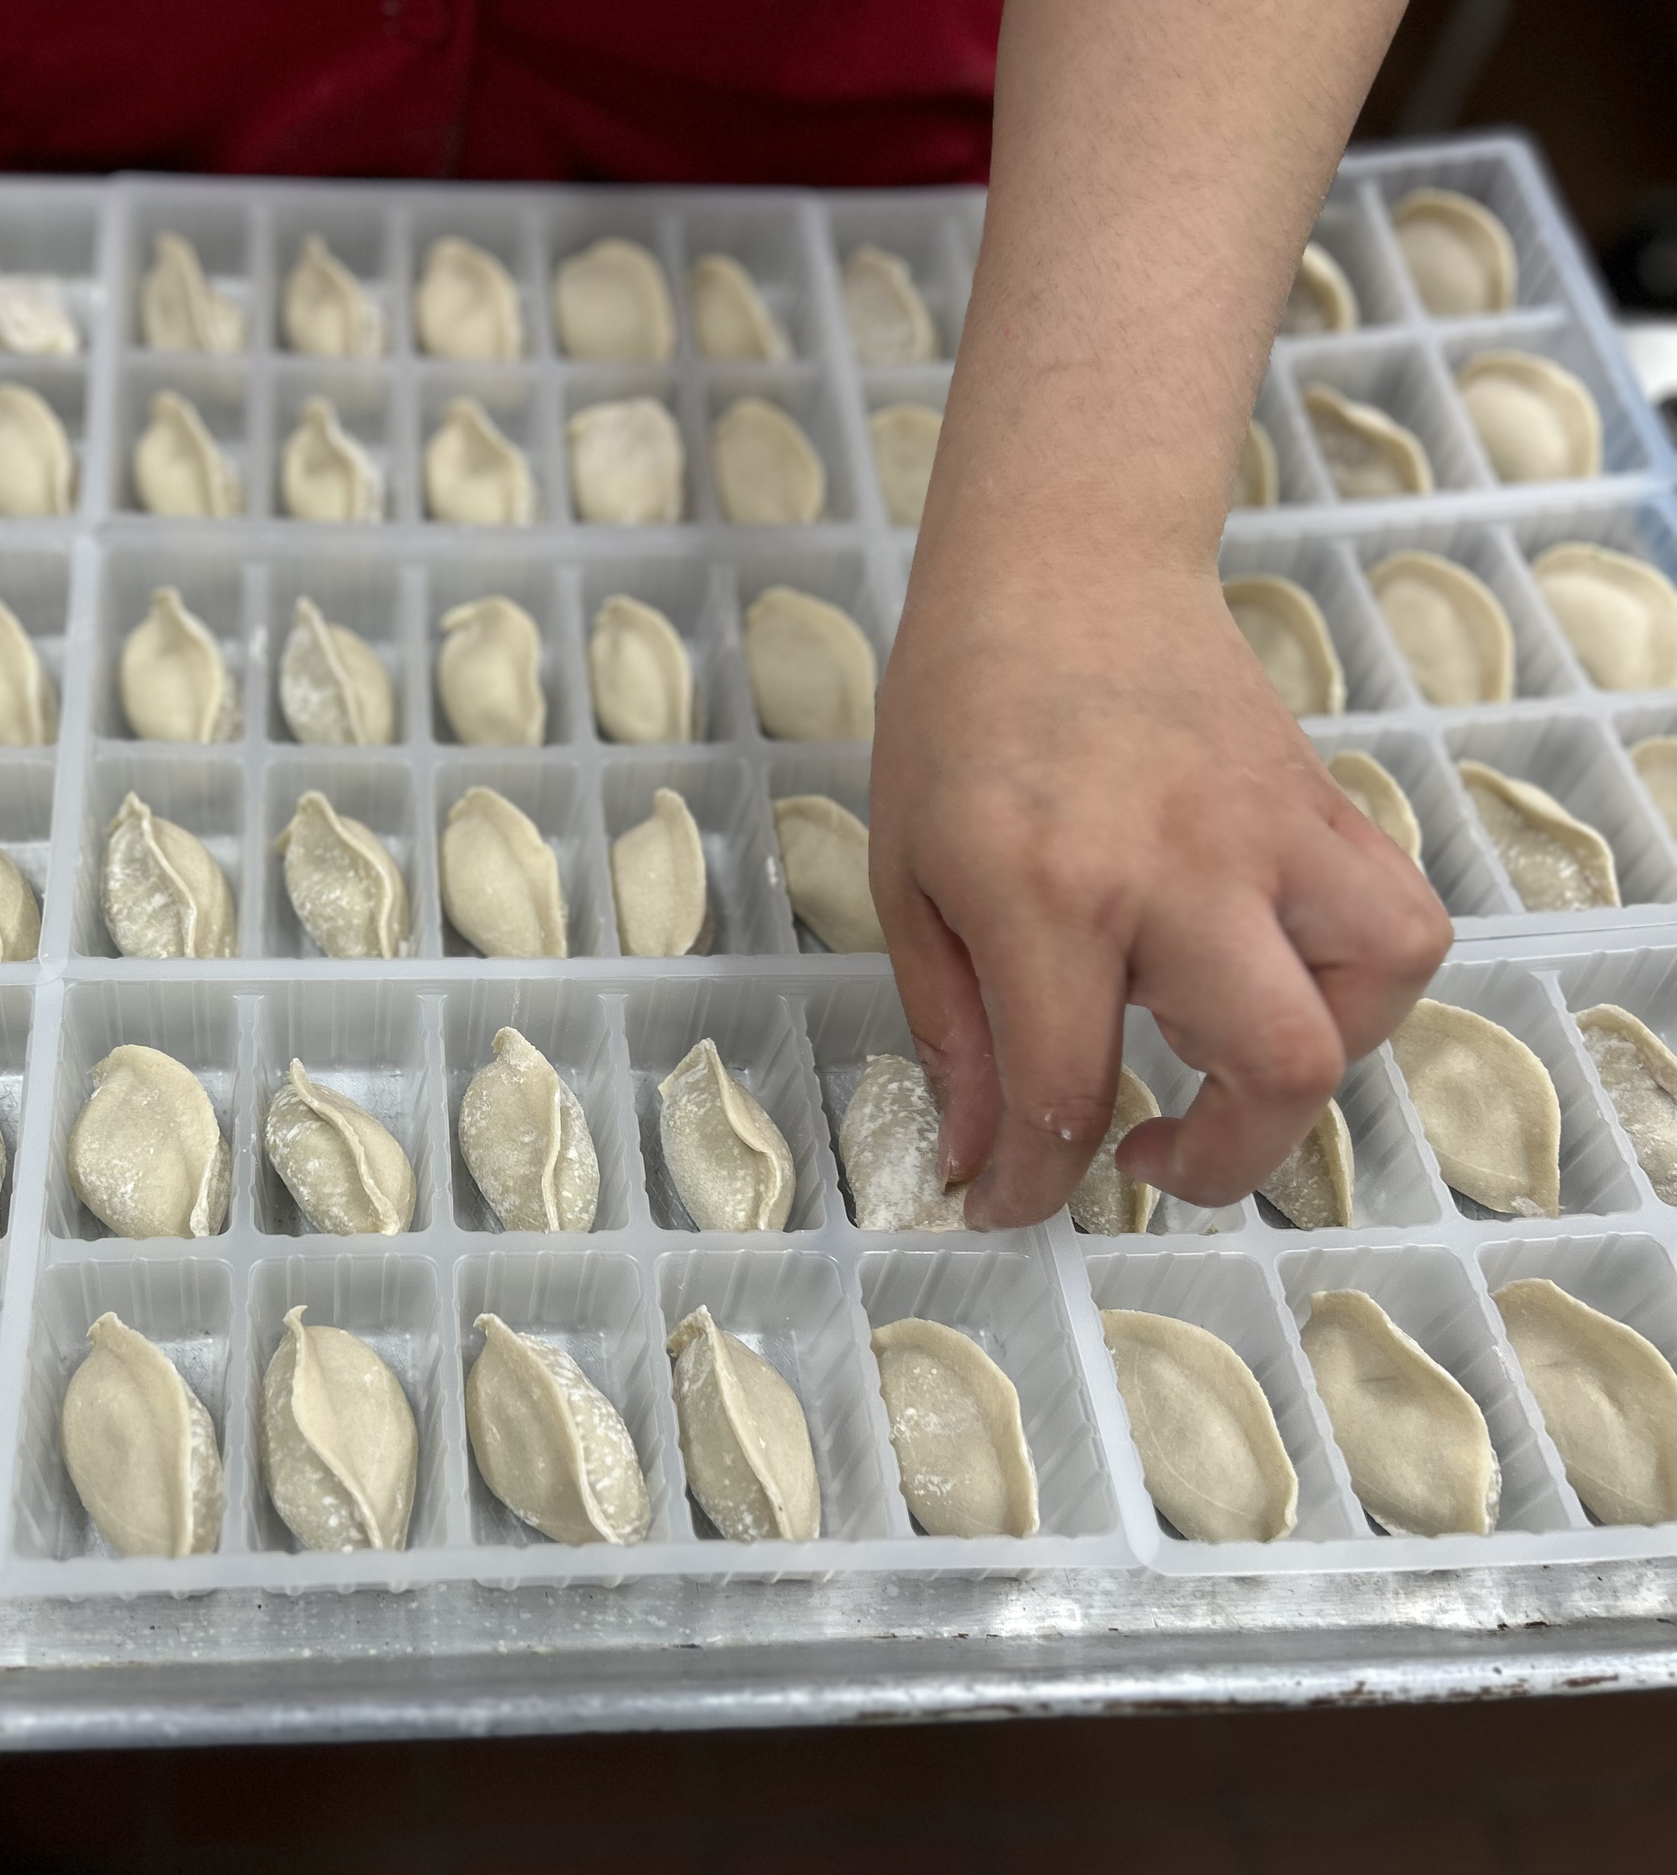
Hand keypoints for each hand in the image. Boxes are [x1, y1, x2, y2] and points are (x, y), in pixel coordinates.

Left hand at [867, 541, 1451, 1229]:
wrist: (1060, 562)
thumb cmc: (959, 714)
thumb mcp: (909, 878)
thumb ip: (951, 1030)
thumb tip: (979, 1161)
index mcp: (1046, 889)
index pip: (1067, 1088)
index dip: (1035, 1183)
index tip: (1012, 1203)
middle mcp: (1176, 868)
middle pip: (1277, 1064)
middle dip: (1222, 1160)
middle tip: (1148, 1156)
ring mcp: (1268, 830)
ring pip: (1375, 988)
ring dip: (1311, 1062)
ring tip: (1212, 1044)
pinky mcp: (1322, 803)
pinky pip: (1397, 919)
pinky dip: (1359, 982)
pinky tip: (1271, 974)